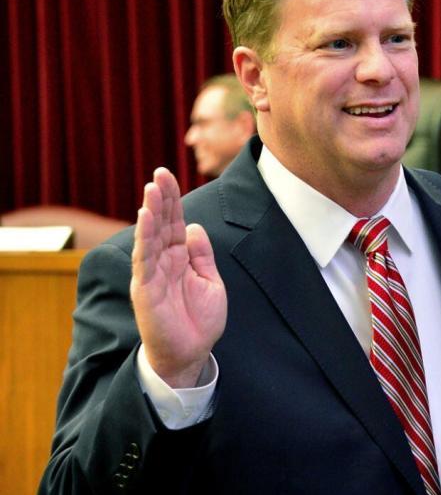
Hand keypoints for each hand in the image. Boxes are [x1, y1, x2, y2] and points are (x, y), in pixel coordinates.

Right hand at [130, 168, 226, 387]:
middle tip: (160, 173)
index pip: (174, 222)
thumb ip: (202, 255)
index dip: (172, 200)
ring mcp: (152, 273)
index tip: (168, 176)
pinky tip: (145, 218)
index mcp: (180, 258)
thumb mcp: (210, 281)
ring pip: (150, 237)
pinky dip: (144, 238)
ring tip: (152, 189)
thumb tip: (193, 226)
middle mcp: (163, 262)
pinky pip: (144, 259)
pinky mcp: (145, 288)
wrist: (191, 354)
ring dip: (151, 212)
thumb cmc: (199, 321)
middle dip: (161, 198)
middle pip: (161, 224)